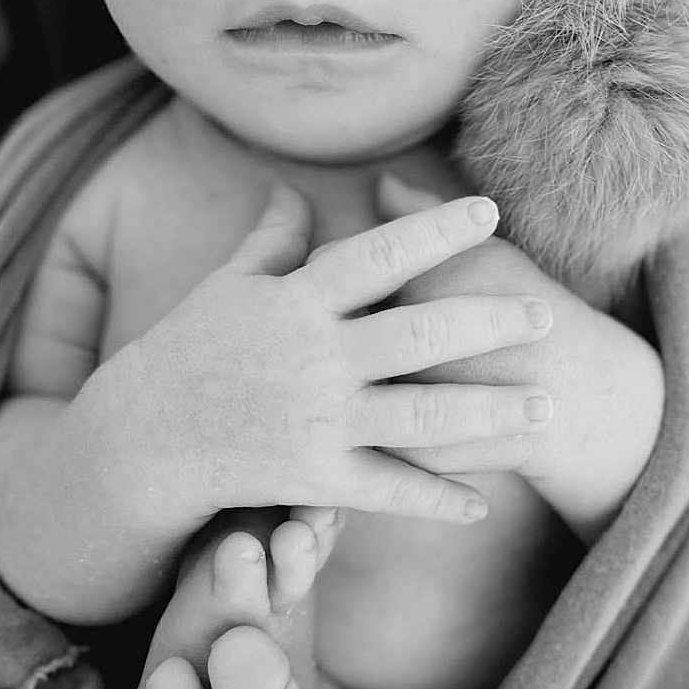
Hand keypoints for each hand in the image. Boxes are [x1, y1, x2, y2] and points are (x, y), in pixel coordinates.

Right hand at [100, 180, 556, 527]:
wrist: (139, 440)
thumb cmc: (186, 352)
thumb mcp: (226, 286)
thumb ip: (272, 240)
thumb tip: (292, 187)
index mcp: (296, 299)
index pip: (379, 254)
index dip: (437, 230)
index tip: (490, 211)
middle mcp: (314, 356)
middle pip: (421, 332)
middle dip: (491, 322)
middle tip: (549, 314)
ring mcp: (318, 419)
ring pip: (423, 414)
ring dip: (492, 412)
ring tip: (548, 404)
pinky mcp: (314, 477)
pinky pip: (389, 489)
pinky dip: (437, 497)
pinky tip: (483, 502)